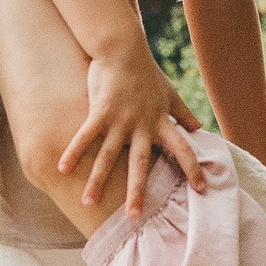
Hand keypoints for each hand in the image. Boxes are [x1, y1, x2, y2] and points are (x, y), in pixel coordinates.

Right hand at [55, 33, 211, 218]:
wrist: (123, 47)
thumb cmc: (145, 71)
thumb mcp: (169, 93)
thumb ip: (183, 113)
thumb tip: (199, 128)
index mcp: (160, 123)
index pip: (183, 150)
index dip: (193, 169)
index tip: (202, 190)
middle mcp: (141, 125)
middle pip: (140, 164)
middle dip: (137, 191)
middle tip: (135, 217)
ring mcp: (120, 119)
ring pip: (108, 156)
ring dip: (97, 181)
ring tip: (89, 203)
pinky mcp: (100, 110)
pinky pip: (85, 135)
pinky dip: (74, 152)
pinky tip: (62, 169)